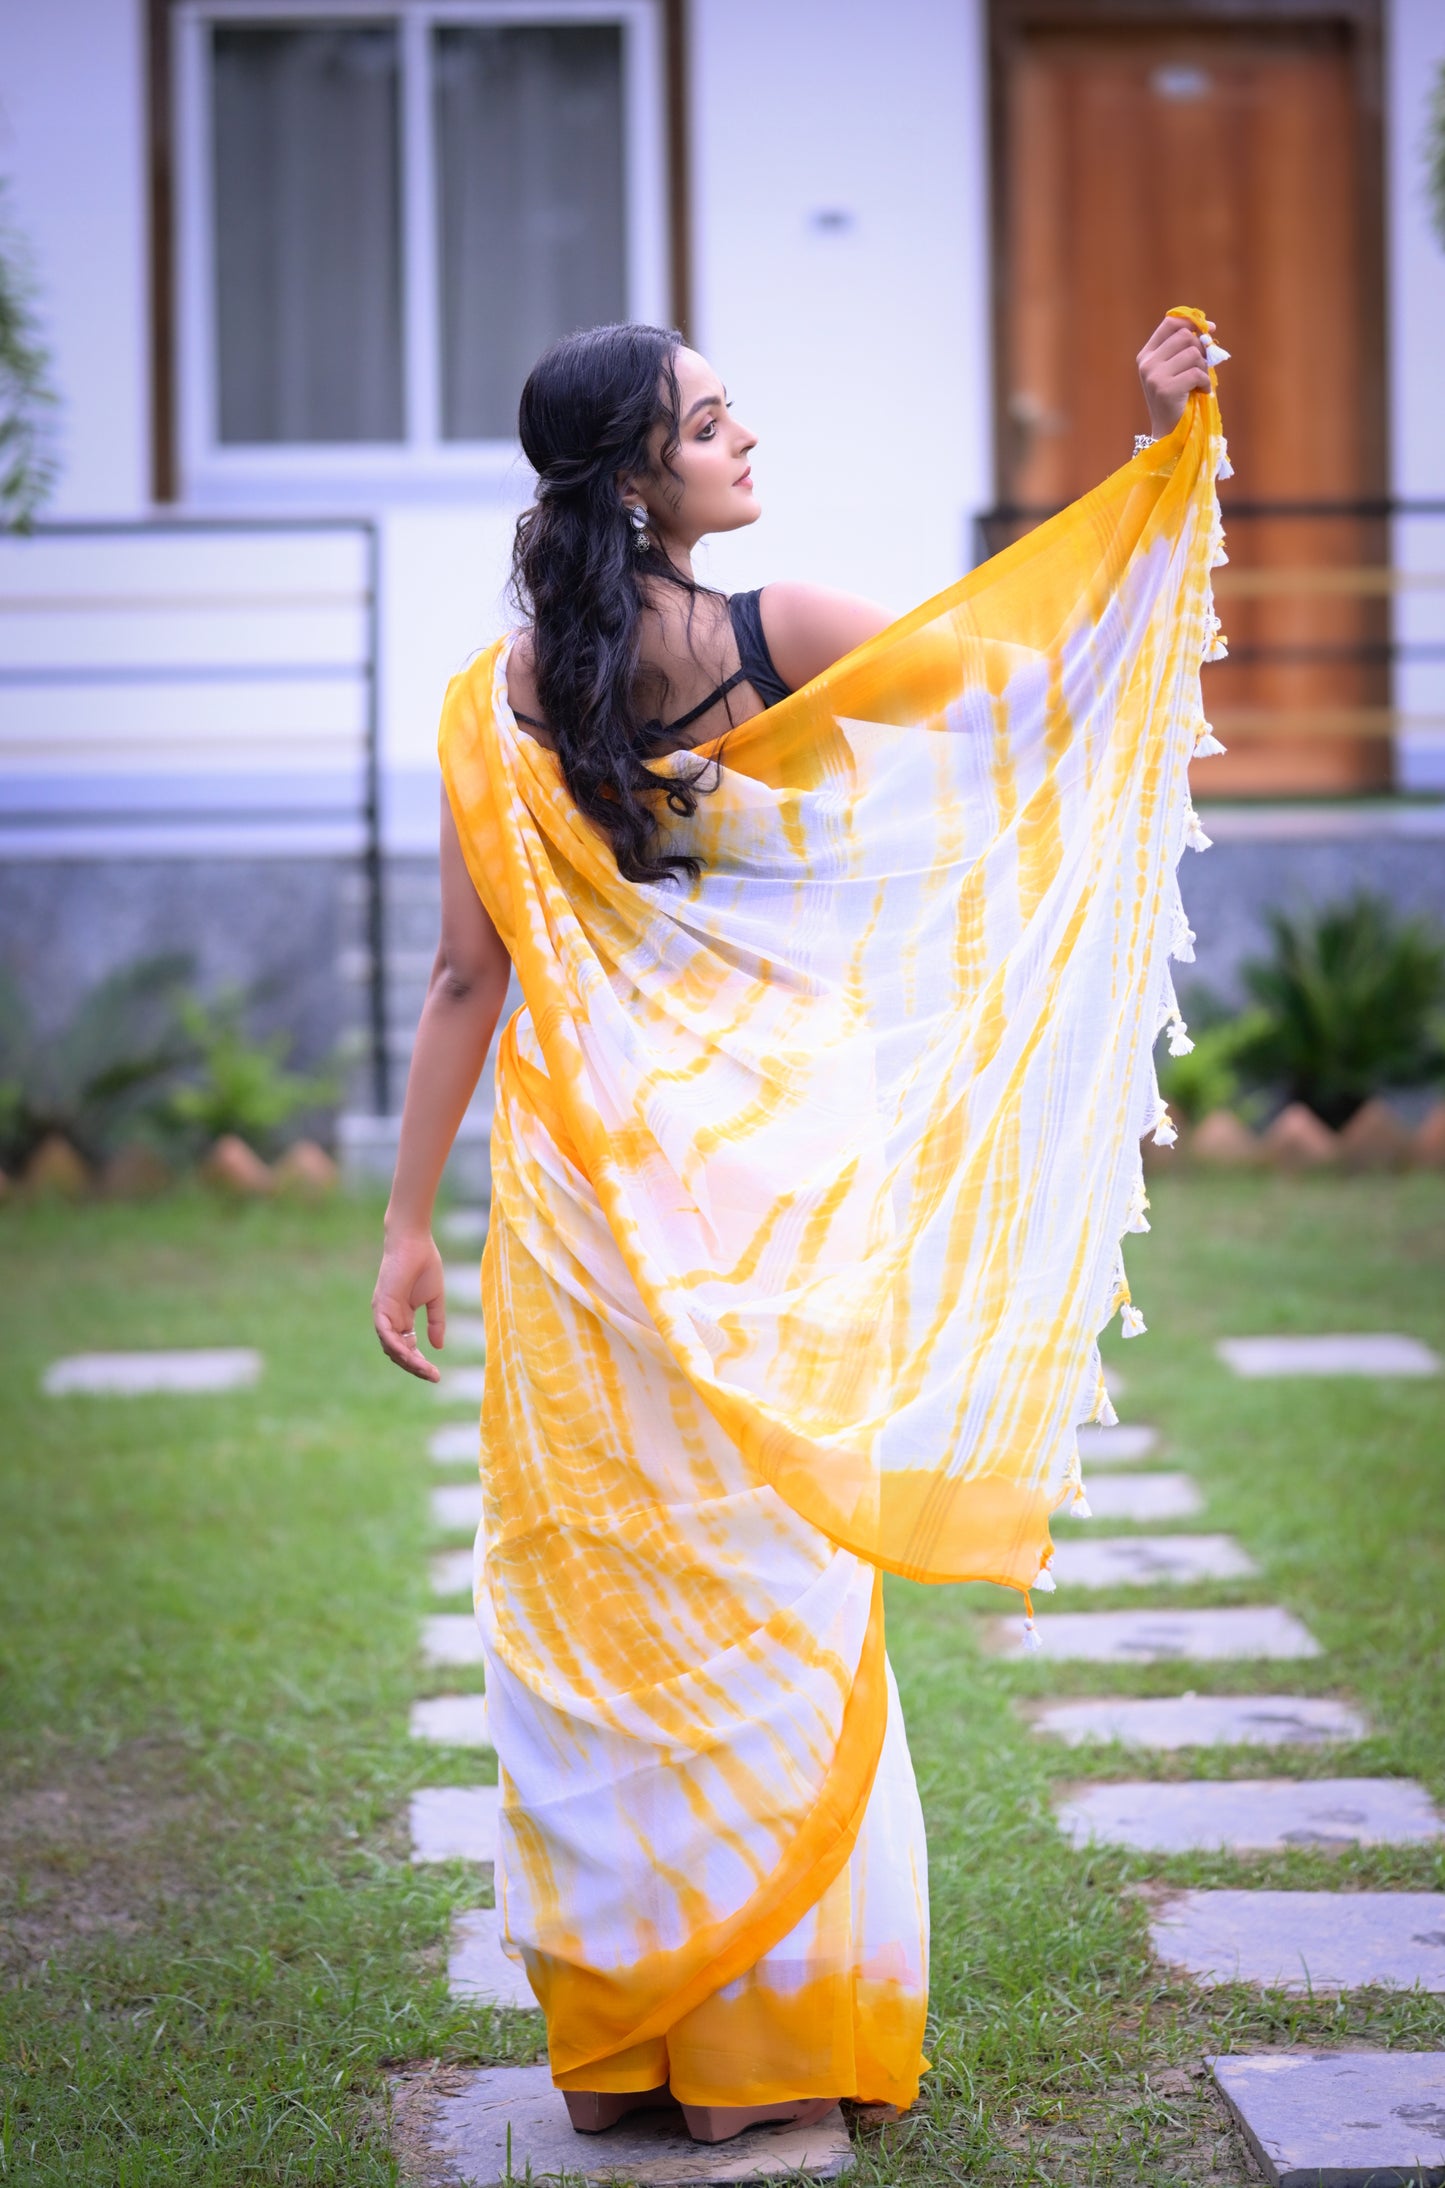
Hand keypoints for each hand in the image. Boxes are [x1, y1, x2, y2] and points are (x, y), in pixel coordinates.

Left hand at [373, 1229, 445, 1380]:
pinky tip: (411, 1355)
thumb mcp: (435, 1300)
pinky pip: (385, 1333)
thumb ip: (436, 1323)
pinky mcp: (380, 1306)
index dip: (420, 1363)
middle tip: (433, 1376)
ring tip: (425, 1370)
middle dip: (415, 1367)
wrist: (414, 1242)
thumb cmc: (424, 1265)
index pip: (408, 1348)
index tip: (436, 1375)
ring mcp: (383, 1313)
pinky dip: (396, 1346)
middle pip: (398, 1353)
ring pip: (390, 1347)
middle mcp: (390, 1319)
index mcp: (402, 1318)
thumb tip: (437, 1347)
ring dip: (407, 1361)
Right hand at [1137, 315, 1213, 437]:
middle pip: (1185, 336)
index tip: (1208, 329)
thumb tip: (1209, 327)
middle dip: (1201, 349)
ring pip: (1193, 353)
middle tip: (1202, 368)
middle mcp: (1147, 363)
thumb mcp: (1176, 370)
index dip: (1191, 321)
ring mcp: (1154, 376)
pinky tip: (1202, 391)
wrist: (1170, 433)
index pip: (1170, 323)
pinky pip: (1197, 373)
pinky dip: (1206, 382)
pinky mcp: (1165, 389)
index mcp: (1146, 355)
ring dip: (1204, 369)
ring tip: (1199, 383)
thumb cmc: (1178, 400)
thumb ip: (1186, 348)